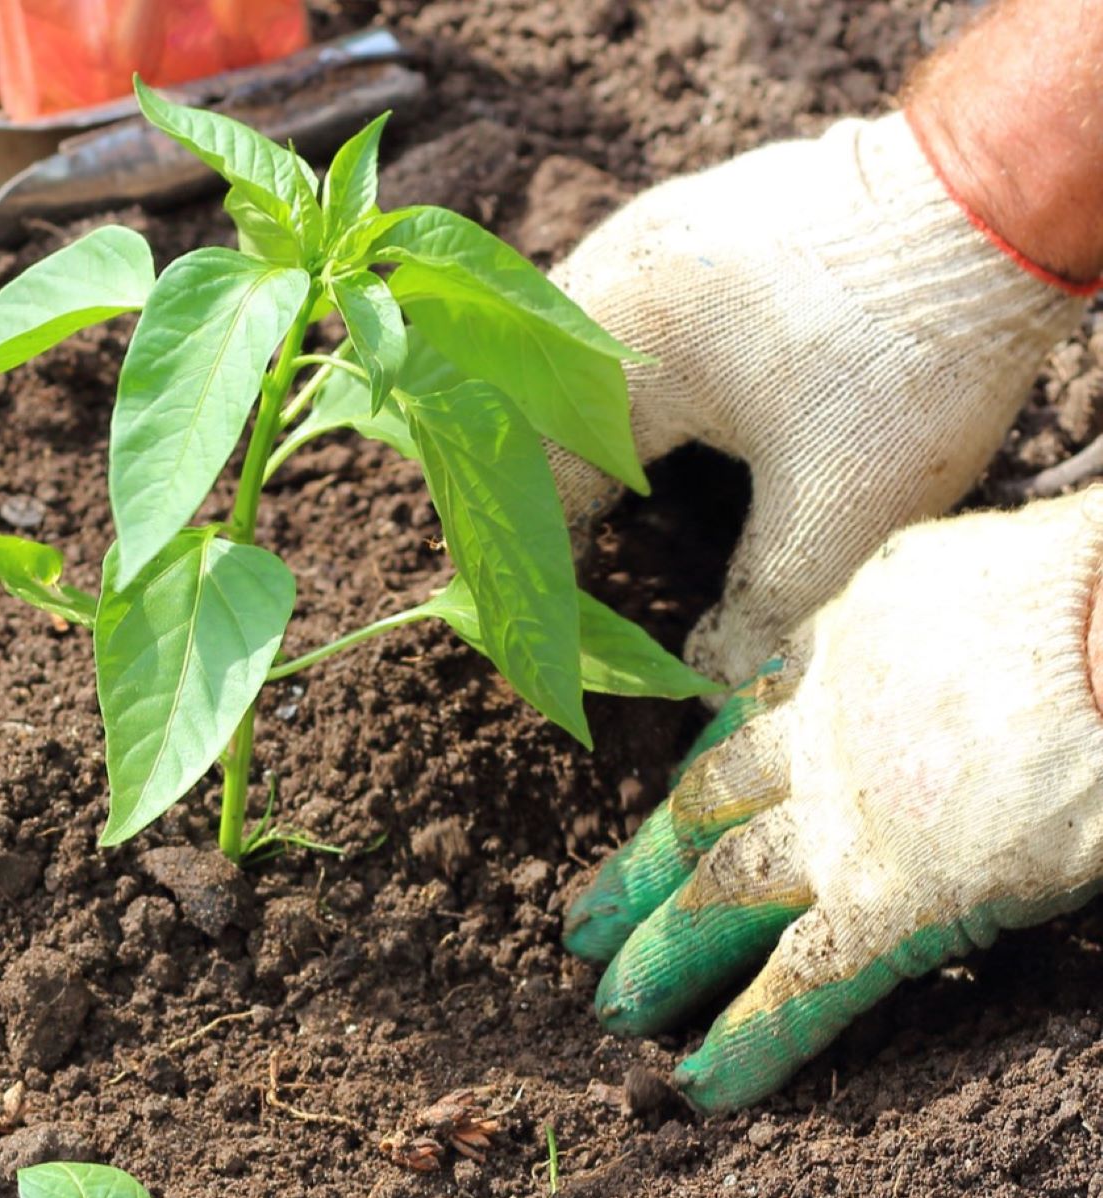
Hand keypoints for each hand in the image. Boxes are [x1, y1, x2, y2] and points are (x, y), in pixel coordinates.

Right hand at [547, 112, 1083, 685]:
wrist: (997, 199)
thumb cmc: (913, 357)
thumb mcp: (841, 510)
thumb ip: (761, 602)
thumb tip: (712, 672)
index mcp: (619, 354)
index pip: (543, 474)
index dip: (543, 549)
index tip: (549, 605)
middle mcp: (607, 280)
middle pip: (528, 401)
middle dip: (539, 480)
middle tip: (557, 550)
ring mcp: (647, 235)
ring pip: (560, 343)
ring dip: (565, 417)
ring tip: (587, 486)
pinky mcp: (691, 213)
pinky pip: (608, 298)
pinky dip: (605, 363)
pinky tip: (641, 400)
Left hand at [561, 491, 1102, 1111]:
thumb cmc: (1087, 588)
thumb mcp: (988, 573)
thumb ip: (951, 614)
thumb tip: (977, 622)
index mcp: (853, 644)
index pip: (759, 714)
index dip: (712, 765)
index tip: (680, 798)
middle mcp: (827, 730)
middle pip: (710, 804)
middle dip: (646, 868)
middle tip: (584, 921)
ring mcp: (848, 818)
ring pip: (725, 891)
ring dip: (664, 954)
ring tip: (611, 1010)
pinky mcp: (894, 899)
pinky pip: (807, 979)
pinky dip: (753, 1037)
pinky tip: (704, 1085)